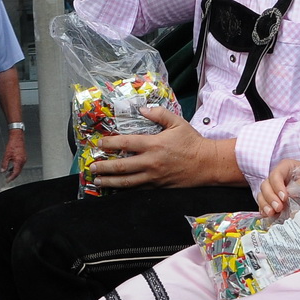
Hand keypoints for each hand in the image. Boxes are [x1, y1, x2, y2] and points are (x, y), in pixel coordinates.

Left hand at [3, 129, 27, 180]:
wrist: (17, 137)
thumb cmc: (13, 144)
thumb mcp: (6, 155)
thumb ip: (4, 164)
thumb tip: (2, 170)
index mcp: (19, 161)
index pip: (15, 173)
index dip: (11, 178)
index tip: (7, 180)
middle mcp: (23, 161)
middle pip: (18, 172)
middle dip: (13, 176)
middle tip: (7, 179)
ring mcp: (24, 159)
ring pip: (19, 168)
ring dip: (14, 172)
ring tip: (8, 174)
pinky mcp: (23, 157)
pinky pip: (20, 165)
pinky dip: (16, 168)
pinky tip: (11, 168)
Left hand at [86, 106, 242, 188]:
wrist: (207, 164)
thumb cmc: (192, 143)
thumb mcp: (178, 123)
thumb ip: (159, 114)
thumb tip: (142, 110)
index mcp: (154, 145)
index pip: (125, 143)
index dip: (110, 143)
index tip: (99, 143)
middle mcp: (151, 162)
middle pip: (121, 166)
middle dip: (104, 167)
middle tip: (92, 166)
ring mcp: (154, 177)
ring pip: (127, 182)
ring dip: (110, 181)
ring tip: (98, 180)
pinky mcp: (158, 187)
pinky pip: (138, 189)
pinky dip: (125, 190)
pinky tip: (116, 189)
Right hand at [258, 159, 299, 217]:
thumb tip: (291, 192)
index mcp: (286, 167)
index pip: (275, 175)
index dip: (277, 186)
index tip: (284, 197)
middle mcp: (277, 177)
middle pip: (266, 185)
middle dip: (270, 197)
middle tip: (278, 207)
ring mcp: (274, 189)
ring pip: (262, 195)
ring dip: (265, 204)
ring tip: (271, 213)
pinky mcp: (274, 200)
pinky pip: (264, 204)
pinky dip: (264, 210)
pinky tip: (268, 216)